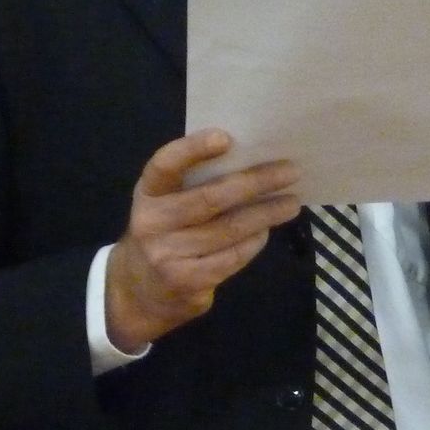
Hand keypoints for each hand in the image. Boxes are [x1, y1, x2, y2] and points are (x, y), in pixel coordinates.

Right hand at [105, 130, 300, 351]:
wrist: (138, 292)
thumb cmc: (164, 234)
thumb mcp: (165, 205)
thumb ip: (193, 184)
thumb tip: (251, 161)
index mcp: (147, 194)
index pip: (165, 165)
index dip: (193, 149)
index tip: (226, 137)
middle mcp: (152, 223)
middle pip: (210, 198)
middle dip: (255, 182)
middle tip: (290, 171)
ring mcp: (167, 255)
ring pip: (228, 229)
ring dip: (266, 214)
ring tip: (290, 203)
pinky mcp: (187, 281)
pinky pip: (231, 257)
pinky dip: (254, 242)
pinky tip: (266, 231)